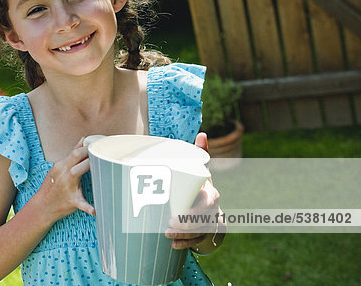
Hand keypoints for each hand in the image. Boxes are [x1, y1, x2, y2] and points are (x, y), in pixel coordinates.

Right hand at [39, 138, 94, 220]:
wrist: (42, 207)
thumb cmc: (52, 187)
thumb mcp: (59, 169)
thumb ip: (72, 156)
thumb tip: (82, 140)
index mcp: (61, 166)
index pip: (75, 152)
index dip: (88, 148)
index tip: (98, 146)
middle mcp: (63, 173)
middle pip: (76, 157)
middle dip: (90, 152)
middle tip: (102, 152)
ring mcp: (66, 186)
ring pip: (77, 172)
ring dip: (90, 166)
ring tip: (103, 164)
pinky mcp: (71, 201)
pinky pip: (81, 203)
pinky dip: (88, 207)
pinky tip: (95, 210)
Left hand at [164, 132, 223, 250]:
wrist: (211, 204)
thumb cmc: (199, 184)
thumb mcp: (200, 170)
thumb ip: (200, 153)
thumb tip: (202, 133)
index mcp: (211, 193)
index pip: (205, 203)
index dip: (191, 212)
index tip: (175, 216)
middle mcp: (213, 210)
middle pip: (202, 221)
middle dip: (185, 227)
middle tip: (167, 227)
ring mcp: (211, 224)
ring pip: (200, 234)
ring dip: (183, 238)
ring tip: (167, 237)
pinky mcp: (207, 235)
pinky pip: (199, 242)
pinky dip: (185, 245)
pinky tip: (173, 246)